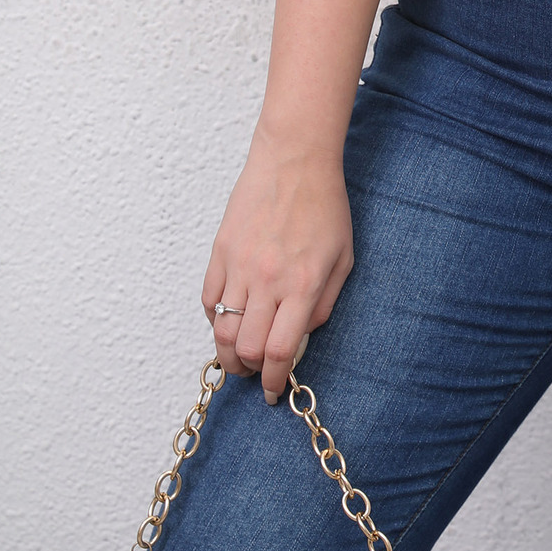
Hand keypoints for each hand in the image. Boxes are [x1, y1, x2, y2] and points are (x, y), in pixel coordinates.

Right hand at [201, 128, 353, 403]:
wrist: (295, 160)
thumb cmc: (325, 206)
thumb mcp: (343, 258)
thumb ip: (323, 304)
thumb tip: (301, 337)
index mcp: (302, 285)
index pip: (281, 352)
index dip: (276, 380)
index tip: (275, 390)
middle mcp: (268, 280)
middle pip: (246, 350)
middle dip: (250, 372)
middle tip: (257, 373)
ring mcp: (239, 266)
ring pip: (221, 330)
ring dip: (228, 353)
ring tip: (238, 356)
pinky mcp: (220, 251)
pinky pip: (207, 301)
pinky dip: (214, 320)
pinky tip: (228, 320)